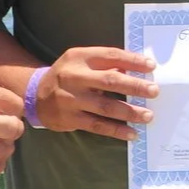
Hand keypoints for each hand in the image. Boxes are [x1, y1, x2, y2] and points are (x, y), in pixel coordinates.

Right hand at [35, 47, 157, 140]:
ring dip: (130, 112)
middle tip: (154, 91)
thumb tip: (137, 69)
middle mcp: (74, 77)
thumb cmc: (67, 75)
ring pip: (105, 107)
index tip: (151, 66)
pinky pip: (97, 126)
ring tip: (148, 115)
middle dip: (135, 86)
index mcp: (79, 57)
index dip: (132, 60)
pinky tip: (131, 133)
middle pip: (110, 81)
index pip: (110, 55)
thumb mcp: (81, 61)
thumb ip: (105, 64)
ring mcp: (71, 99)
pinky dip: (116, 130)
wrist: (34, 95)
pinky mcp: (70, 119)